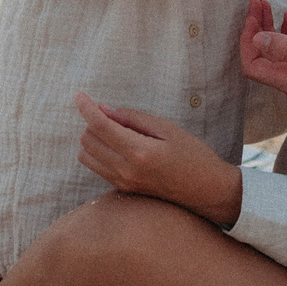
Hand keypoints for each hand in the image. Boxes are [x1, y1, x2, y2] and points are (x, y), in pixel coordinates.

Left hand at [74, 93, 243, 226]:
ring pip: (86, 155)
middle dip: (92, 121)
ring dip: (92, 138)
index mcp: (139, 152)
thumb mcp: (167, 128)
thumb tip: (103, 110)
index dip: (86, 107)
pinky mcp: (123, 188)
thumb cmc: (193, 155)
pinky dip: (98, 151)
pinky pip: (96, 167)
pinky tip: (116, 145)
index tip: (79, 94)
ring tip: (115, 130)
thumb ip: (133, 118)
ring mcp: (122, 182)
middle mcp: (126, 170)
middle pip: (87, 140)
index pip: (100, 126)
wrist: (206, 190)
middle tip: (112, 114)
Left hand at [240, 9, 286, 106]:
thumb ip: (284, 47)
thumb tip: (256, 40)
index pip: (253, 65)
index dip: (247, 40)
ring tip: (268, 4)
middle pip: (263, 57)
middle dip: (256, 29)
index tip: (251, 15)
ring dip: (270, 28)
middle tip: (257, 2)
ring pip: (277, 52)